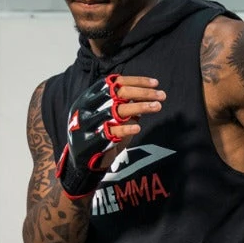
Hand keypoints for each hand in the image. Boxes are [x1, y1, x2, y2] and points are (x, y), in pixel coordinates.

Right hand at [56, 75, 164, 198]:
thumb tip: (148, 92)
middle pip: (119, 93)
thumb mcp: (108, 114)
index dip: (137, 81)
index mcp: (90, 96)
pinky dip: (126, 128)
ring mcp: (90, 124)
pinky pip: (111, 132)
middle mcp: (88, 107)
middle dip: (143, 92)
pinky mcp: (93, 141)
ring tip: (158, 106)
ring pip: (117, 110)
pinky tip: (138, 127)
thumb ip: (123, 104)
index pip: (116, 82)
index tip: (156, 83)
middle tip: (162, 95)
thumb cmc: (98, 133)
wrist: (81, 161)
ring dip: (140, 107)